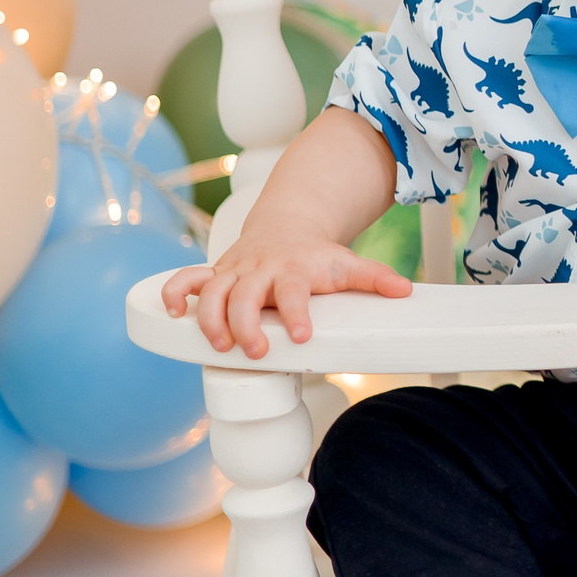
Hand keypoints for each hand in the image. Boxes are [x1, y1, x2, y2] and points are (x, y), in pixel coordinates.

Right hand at [159, 228, 412, 358]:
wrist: (287, 225)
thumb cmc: (318, 256)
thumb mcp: (348, 264)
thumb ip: (374, 278)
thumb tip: (406, 291)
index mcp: (293, 270)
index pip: (293, 292)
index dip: (296, 313)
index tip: (302, 336)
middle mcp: (259, 270)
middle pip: (244, 296)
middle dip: (246, 324)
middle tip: (256, 351)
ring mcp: (234, 272)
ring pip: (210, 292)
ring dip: (208, 318)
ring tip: (218, 346)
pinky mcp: (215, 273)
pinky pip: (185, 279)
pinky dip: (172, 293)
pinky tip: (170, 313)